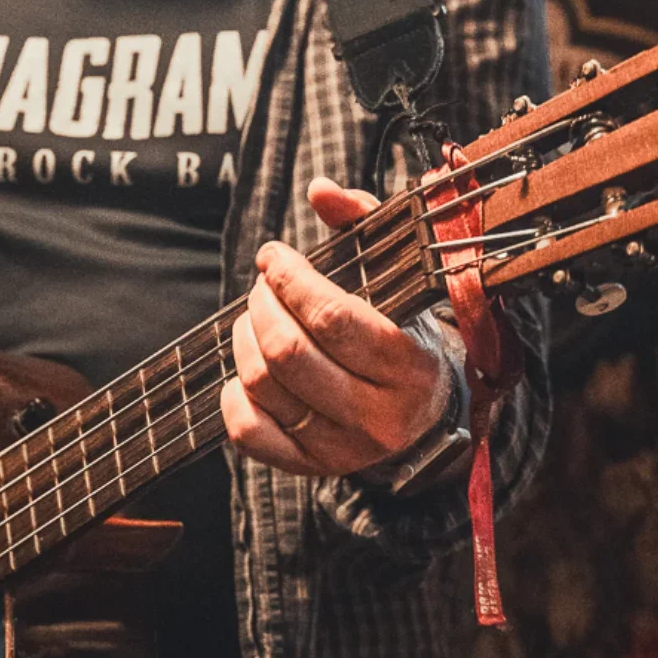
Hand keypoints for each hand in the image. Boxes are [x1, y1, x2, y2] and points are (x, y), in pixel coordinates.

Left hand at [221, 177, 448, 476]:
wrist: (423, 414)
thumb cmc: (400, 328)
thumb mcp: (394, 273)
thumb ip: (360, 222)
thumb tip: (320, 189)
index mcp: (407, 366)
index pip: (333, 318)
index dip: (291, 279)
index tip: (273, 256)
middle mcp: (377, 417)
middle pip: (289, 353)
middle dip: (262, 306)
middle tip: (263, 286)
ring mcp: (342, 449)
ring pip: (264, 386)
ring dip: (245, 338)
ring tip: (254, 317)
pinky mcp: (310, 468)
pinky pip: (248, 433)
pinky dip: (234, 395)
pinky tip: (247, 367)